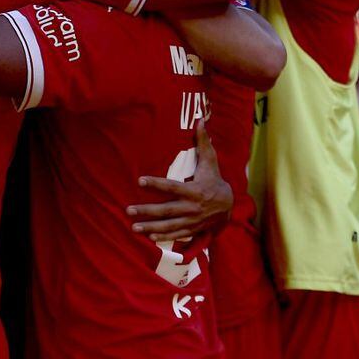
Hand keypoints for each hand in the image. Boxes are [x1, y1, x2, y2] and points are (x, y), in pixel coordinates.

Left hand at [127, 118, 231, 242]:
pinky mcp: (193, 229)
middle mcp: (192, 208)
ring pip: (169, 226)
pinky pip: (177, 235)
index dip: (156, 184)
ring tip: (134, 227)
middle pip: (167, 210)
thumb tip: (199, 120)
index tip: (140, 181)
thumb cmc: (214, 179)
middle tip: (129, 209)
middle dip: (147, 211)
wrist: (230, 205)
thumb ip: (203, 142)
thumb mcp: (210, 161)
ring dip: (151, 227)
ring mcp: (192, 221)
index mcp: (195, 190)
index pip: (172, 186)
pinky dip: (164, 237)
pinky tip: (149, 237)